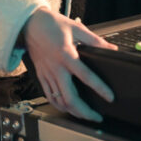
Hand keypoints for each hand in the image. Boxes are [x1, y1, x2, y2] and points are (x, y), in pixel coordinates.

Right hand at [22, 6, 116, 121]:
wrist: (29, 23)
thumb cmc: (51, 24)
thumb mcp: (76, 28)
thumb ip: (95, 40)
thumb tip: (111, 48)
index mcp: (66, 55)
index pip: (86, 76)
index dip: (100, 88)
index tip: (109, 97)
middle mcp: (56, 67)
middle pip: (70, 98)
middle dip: (85, 112)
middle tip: (97, 116)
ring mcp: (47, 73)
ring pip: (59, 101)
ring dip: (73, 112)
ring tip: (85, 115)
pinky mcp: (41, 75)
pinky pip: (49, 96)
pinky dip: (59, 105)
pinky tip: (67, 108)